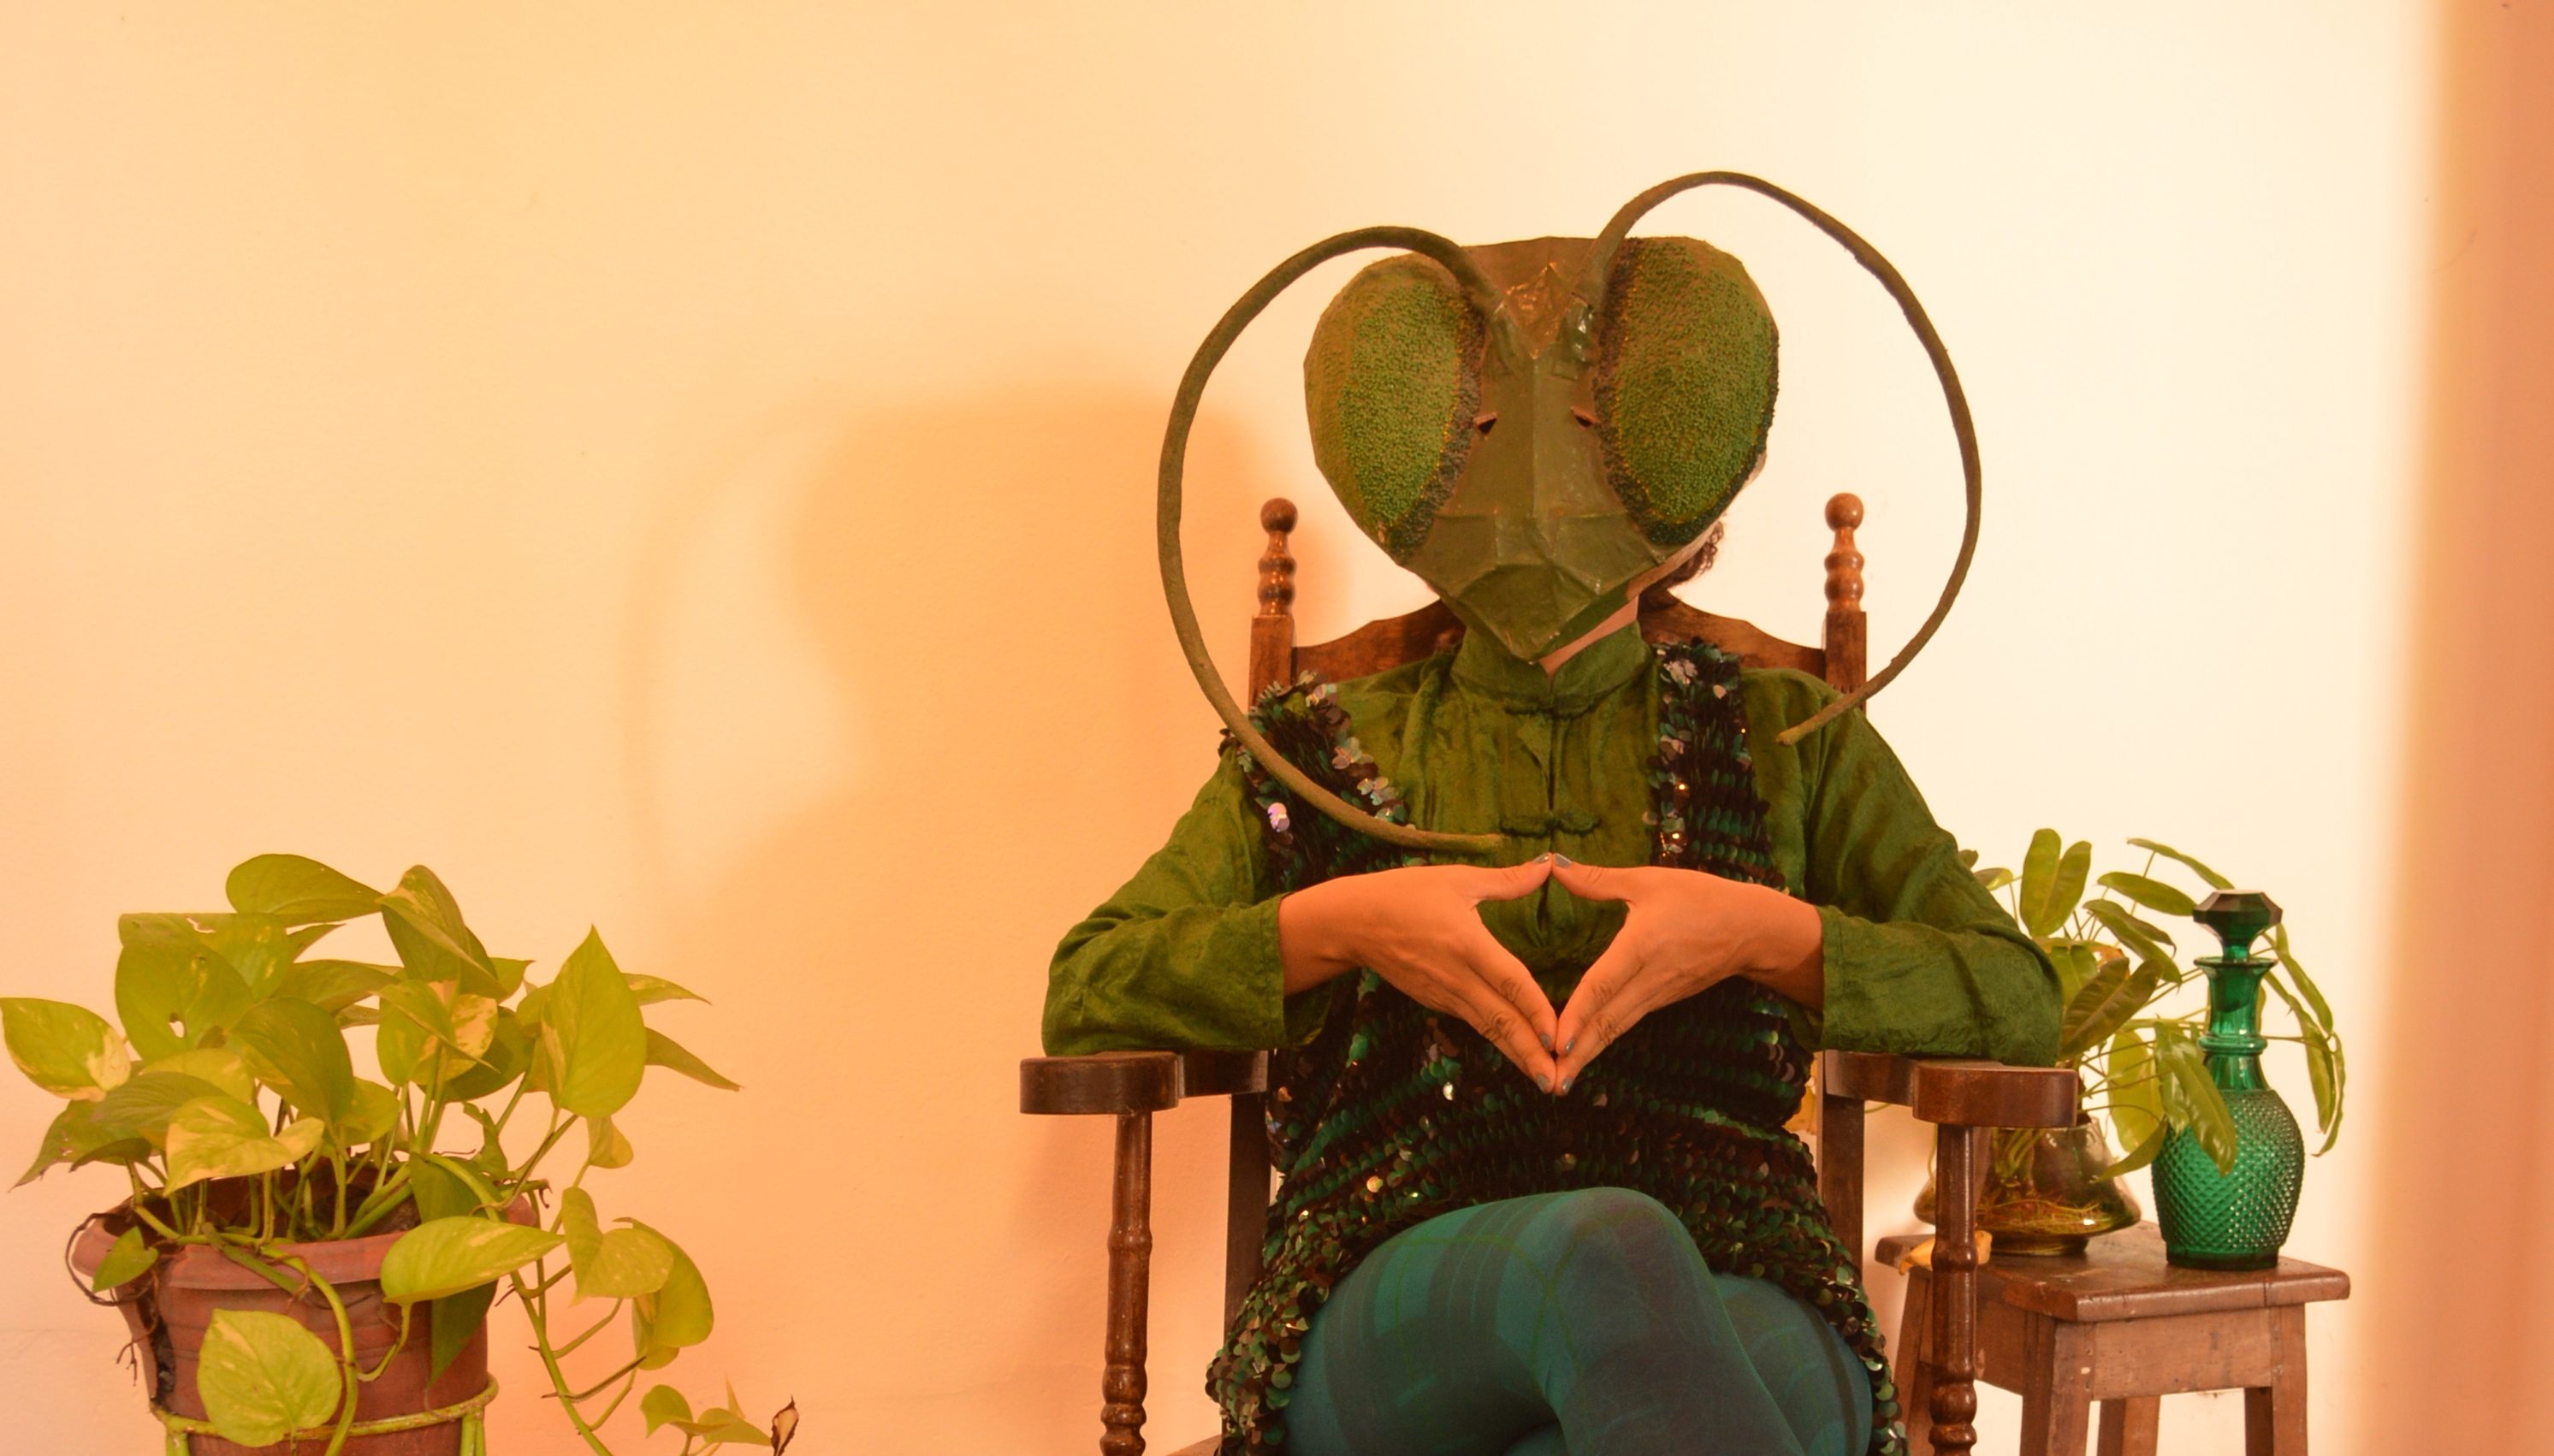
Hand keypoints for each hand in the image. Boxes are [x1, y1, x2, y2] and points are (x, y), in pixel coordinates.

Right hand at [1278, 858, 1558, 1086]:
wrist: (1351, 923)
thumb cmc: (1403, 894)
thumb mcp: (1456, 878)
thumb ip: (1507, 879)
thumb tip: (1549, 864)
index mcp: (1466, 943)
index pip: (1509, 981)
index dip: (1535, 1010)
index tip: (1557, 1036)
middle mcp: (1457, 976)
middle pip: (1500, 1020)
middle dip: (1530, 1053)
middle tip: (1559, 1082)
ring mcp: (1444, 994)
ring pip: (1488, 1029)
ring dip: (1517, 1056)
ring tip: (1545, 1082)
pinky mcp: (1435, 1002)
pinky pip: (1473, 1022)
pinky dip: (1498, 1041)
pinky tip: (1519, 1055)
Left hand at [1548, 858, 1822, 1090]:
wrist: (1752, 929)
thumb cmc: (1700, 898)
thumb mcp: (1648, 881)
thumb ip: (1598, 879)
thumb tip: (1553, 865)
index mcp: (1642, 945)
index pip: (1603, 985)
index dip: (1578, 1015)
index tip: (1555, 1042)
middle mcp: (1649, 978)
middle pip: (1608, 1021)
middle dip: (1578, 1054)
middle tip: (1548, 1083)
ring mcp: (1658, 995)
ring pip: (1617, 1028)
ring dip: (1589, 1055)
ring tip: (1560, 1081)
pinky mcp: (1663, 1001)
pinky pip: (1628, 1023)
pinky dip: (1604, 1041)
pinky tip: (1584, 1055)